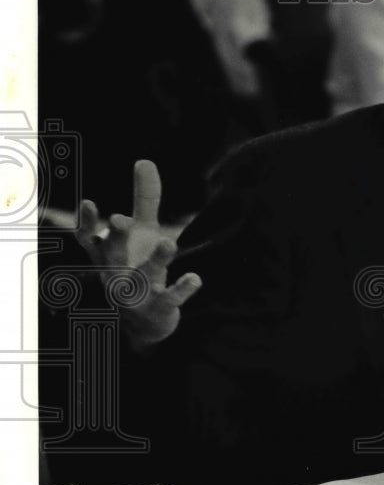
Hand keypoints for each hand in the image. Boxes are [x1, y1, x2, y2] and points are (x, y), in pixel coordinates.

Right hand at [75, 160, 200, 350]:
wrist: (146, 323)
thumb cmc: (138, 266)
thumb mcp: (143, 232)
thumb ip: (144, 199)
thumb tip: (144, 160)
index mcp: (108, 255)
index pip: (90, 238)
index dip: (87, 223)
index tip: (89, 203)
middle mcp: (116, 275)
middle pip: (111, 256)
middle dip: (116, 238)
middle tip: (121, 219)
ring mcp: (135, 295)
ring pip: (140, 278)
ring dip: (155, 260)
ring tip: (170, 242)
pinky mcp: (158, 309)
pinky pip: (168, 300)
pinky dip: (181, 289)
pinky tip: (195, 277)